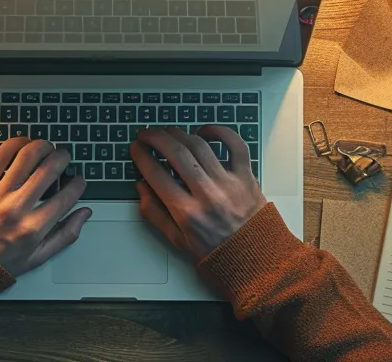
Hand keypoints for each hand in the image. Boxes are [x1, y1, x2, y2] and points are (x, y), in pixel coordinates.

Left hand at [0, 137, 92, 275]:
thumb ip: (65, 235)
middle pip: (49, 170)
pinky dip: (15, 144)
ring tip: (46, 147)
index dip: (78, 184)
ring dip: (42, 146)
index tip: (79, 179)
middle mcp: (17, 209)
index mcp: (34, 229)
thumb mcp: (37, 258)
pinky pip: (0, 156)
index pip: (66, 197)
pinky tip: (23, 145)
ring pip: (27, 156)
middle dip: (63, 158)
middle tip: (64, 157)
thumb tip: (84, 214)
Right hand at [129, 126, 266, 258]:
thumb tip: (141, 187)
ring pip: (200, 146)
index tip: (136, 149)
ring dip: (180, 134)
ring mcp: (228, 183)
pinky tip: (204, 131)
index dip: (142, 157)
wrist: (256, 260)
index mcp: (187, 213)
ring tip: (168, 132)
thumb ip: (155, 214)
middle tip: (146, 134)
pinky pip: (235, 145)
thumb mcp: (178, 241)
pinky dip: (219, 132)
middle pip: (177, 154)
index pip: (157, 175)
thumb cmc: (218, 253)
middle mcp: (207, 194)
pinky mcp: (246, 176)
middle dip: (156, 138)